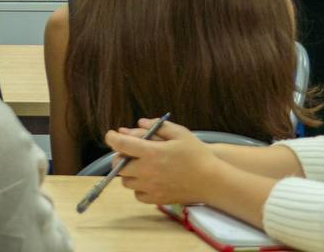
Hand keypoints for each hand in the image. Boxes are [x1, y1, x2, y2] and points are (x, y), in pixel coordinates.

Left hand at [104, 118, 220, 206]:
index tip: (112, 135)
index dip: (112, 137)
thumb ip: (157, 126)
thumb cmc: (196, 154)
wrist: (211, 181)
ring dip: (128, 172)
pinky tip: (148, 179)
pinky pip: (137, 194)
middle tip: (128, 151)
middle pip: (118, 165)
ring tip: (140, 165)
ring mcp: (151, 187)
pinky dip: (138, 187)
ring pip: (125, 181)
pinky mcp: (156, 199)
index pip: (121, 144)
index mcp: (151, 152)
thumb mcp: (179, 133)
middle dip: (119, 155)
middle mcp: (147, 171)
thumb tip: (139, 123)